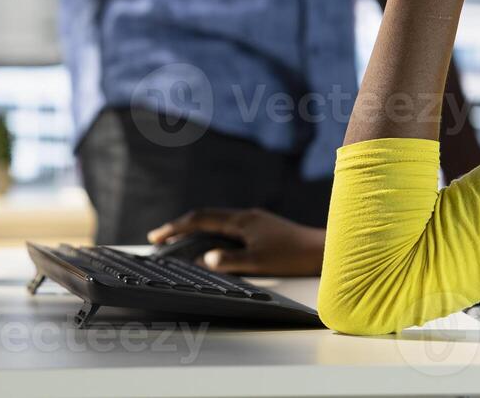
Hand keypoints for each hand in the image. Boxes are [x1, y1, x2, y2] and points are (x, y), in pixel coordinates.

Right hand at [148, 208, 326, 276]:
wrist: (323, 250)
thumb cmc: (294, 255)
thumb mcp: (259, 262)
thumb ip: (230, 261)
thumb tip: (205, 260)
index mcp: (242, 220)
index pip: (201, 219)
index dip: (176, 228)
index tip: (156, 237)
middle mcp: (246, 217)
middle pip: (206, 218)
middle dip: (180, 228)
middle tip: (159, 240)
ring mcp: (254, 222)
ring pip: (217, 223)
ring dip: (196, 232)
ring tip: (178, 244)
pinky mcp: (261, 230)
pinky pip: (228, 230)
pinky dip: (212, 237)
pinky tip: (211, 248)